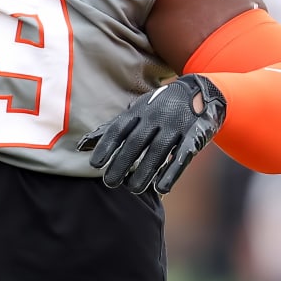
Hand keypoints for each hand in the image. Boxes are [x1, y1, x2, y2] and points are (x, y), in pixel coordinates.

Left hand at [78, 74, 226, 194]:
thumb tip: (80, 146)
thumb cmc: (158, 107)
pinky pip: (183, 155)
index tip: (95, 164)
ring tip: (133, 189)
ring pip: (158, 150)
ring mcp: (176, 125)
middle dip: (122, 162)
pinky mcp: (195, 135)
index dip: (106, 145)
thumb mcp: (134, 113)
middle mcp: (156, 117)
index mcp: (139, 111)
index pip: (119, 128)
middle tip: (109, 182)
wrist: (200, 90)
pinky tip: (162, 188)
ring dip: (145, 171)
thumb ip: (109, 130)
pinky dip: (172, 172)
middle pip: (137, 141)